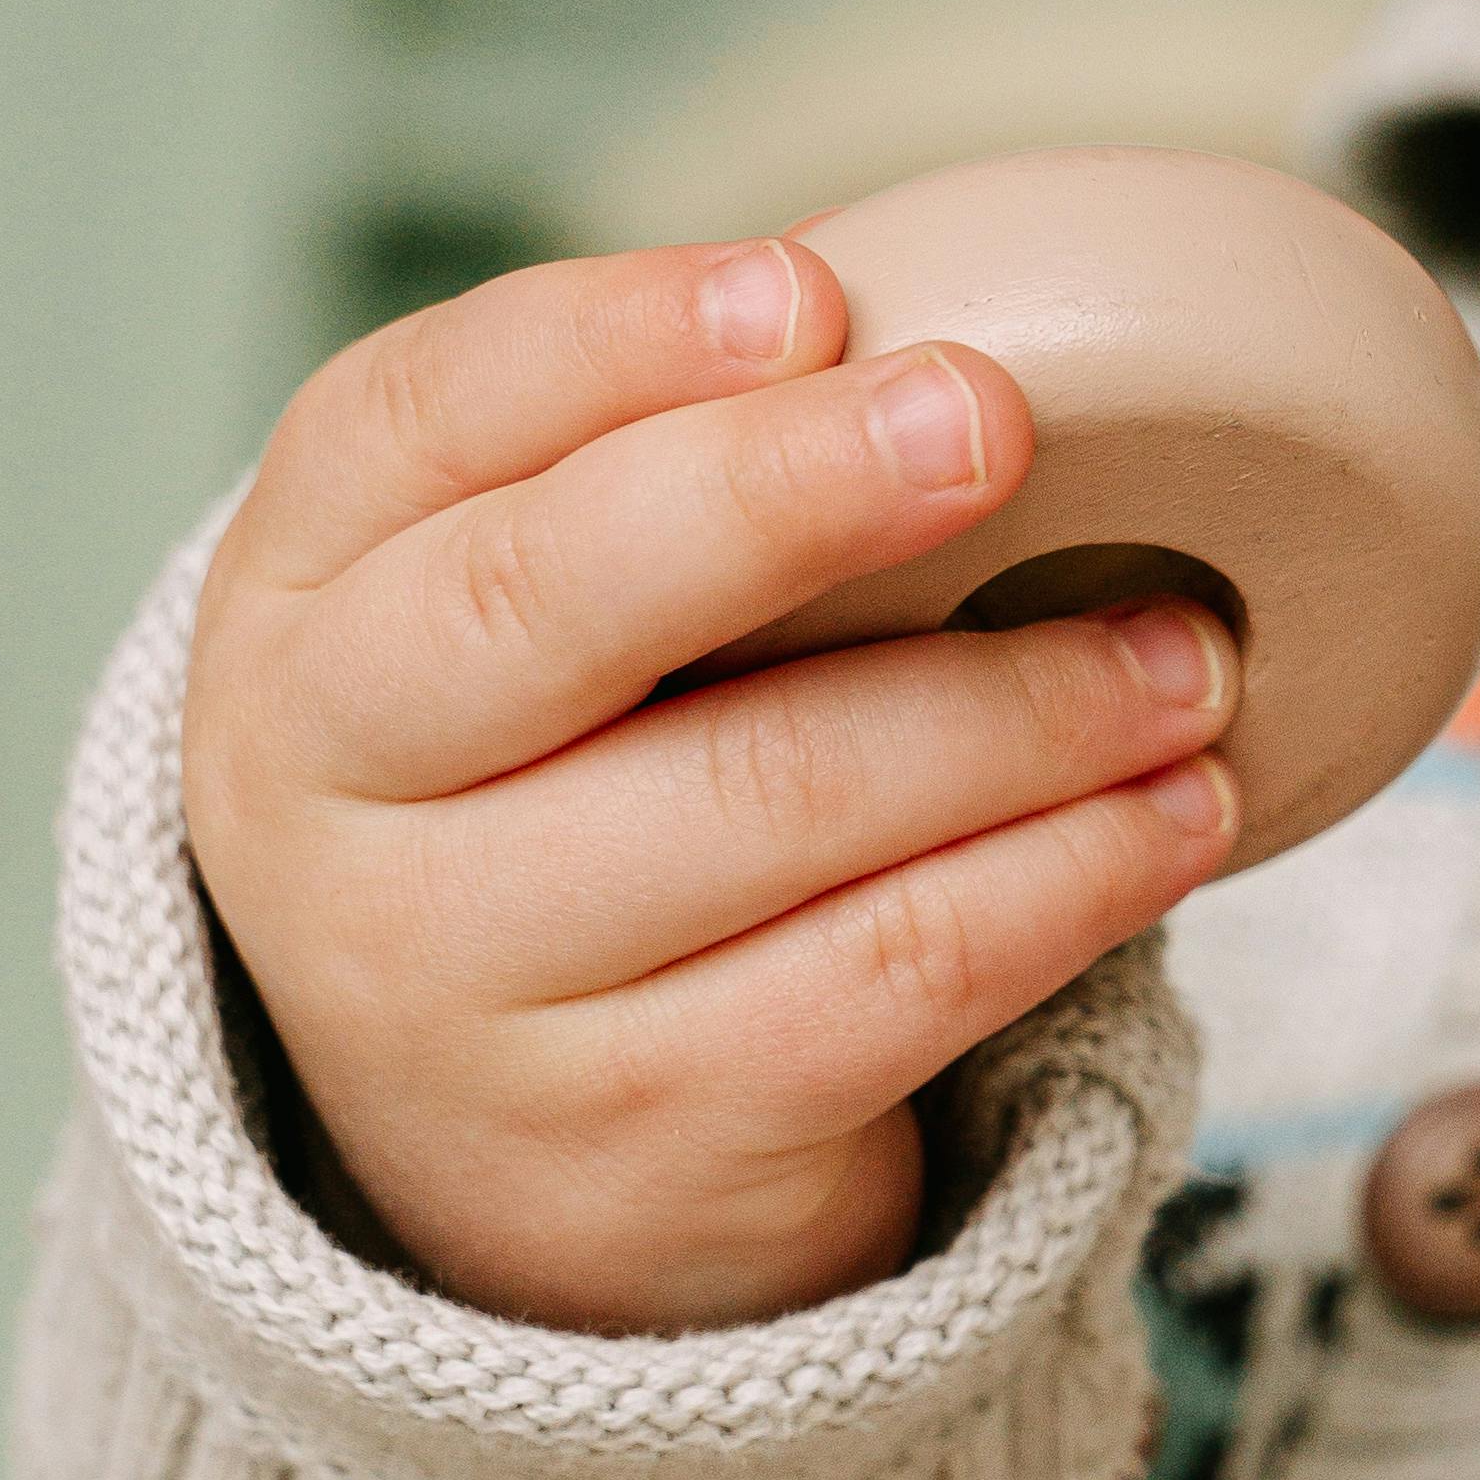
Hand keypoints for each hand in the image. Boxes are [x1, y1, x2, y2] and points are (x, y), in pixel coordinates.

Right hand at [183, 234, 1246, 1332]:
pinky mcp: (641, 1146)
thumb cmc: (546, 828)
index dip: (613, 340)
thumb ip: (637, 492)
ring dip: (1018, 709)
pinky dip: (1064, 880)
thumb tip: (914, 353)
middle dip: (792, 490)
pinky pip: (894, 977)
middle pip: (558, 596)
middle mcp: (332, 807)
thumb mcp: (507, 648)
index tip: (810, 294)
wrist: (499, 1186)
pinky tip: (1169, 819)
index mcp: (294, 614)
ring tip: (1185, 659)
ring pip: (774, 798)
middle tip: (994, 420)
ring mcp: (465, 998)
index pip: (408, 423)